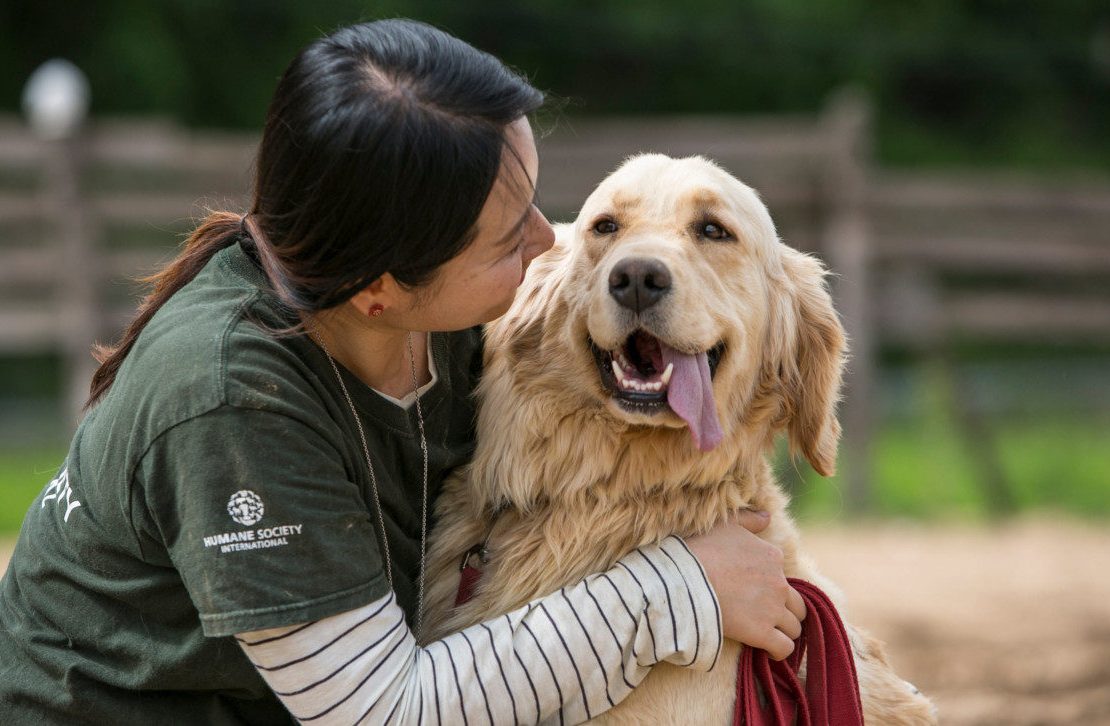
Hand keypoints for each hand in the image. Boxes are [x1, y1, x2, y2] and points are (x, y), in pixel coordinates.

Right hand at [685, 510, 805, 660]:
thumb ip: (749, 520)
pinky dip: (779, 650)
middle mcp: (779, 583)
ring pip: (794, 627)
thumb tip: (767, 516)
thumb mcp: (725, 525)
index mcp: (771, 556)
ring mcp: (772, 609)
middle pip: (797, 604)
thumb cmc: (701, 550)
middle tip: (766, 616)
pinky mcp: (762, 633)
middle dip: (786, 611)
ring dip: (784, 631)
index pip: (783, 576)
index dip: (771, 586)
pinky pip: (784, 647)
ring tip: (768, 634)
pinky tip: (768, 650)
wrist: (685, 580)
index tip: (755, 592)